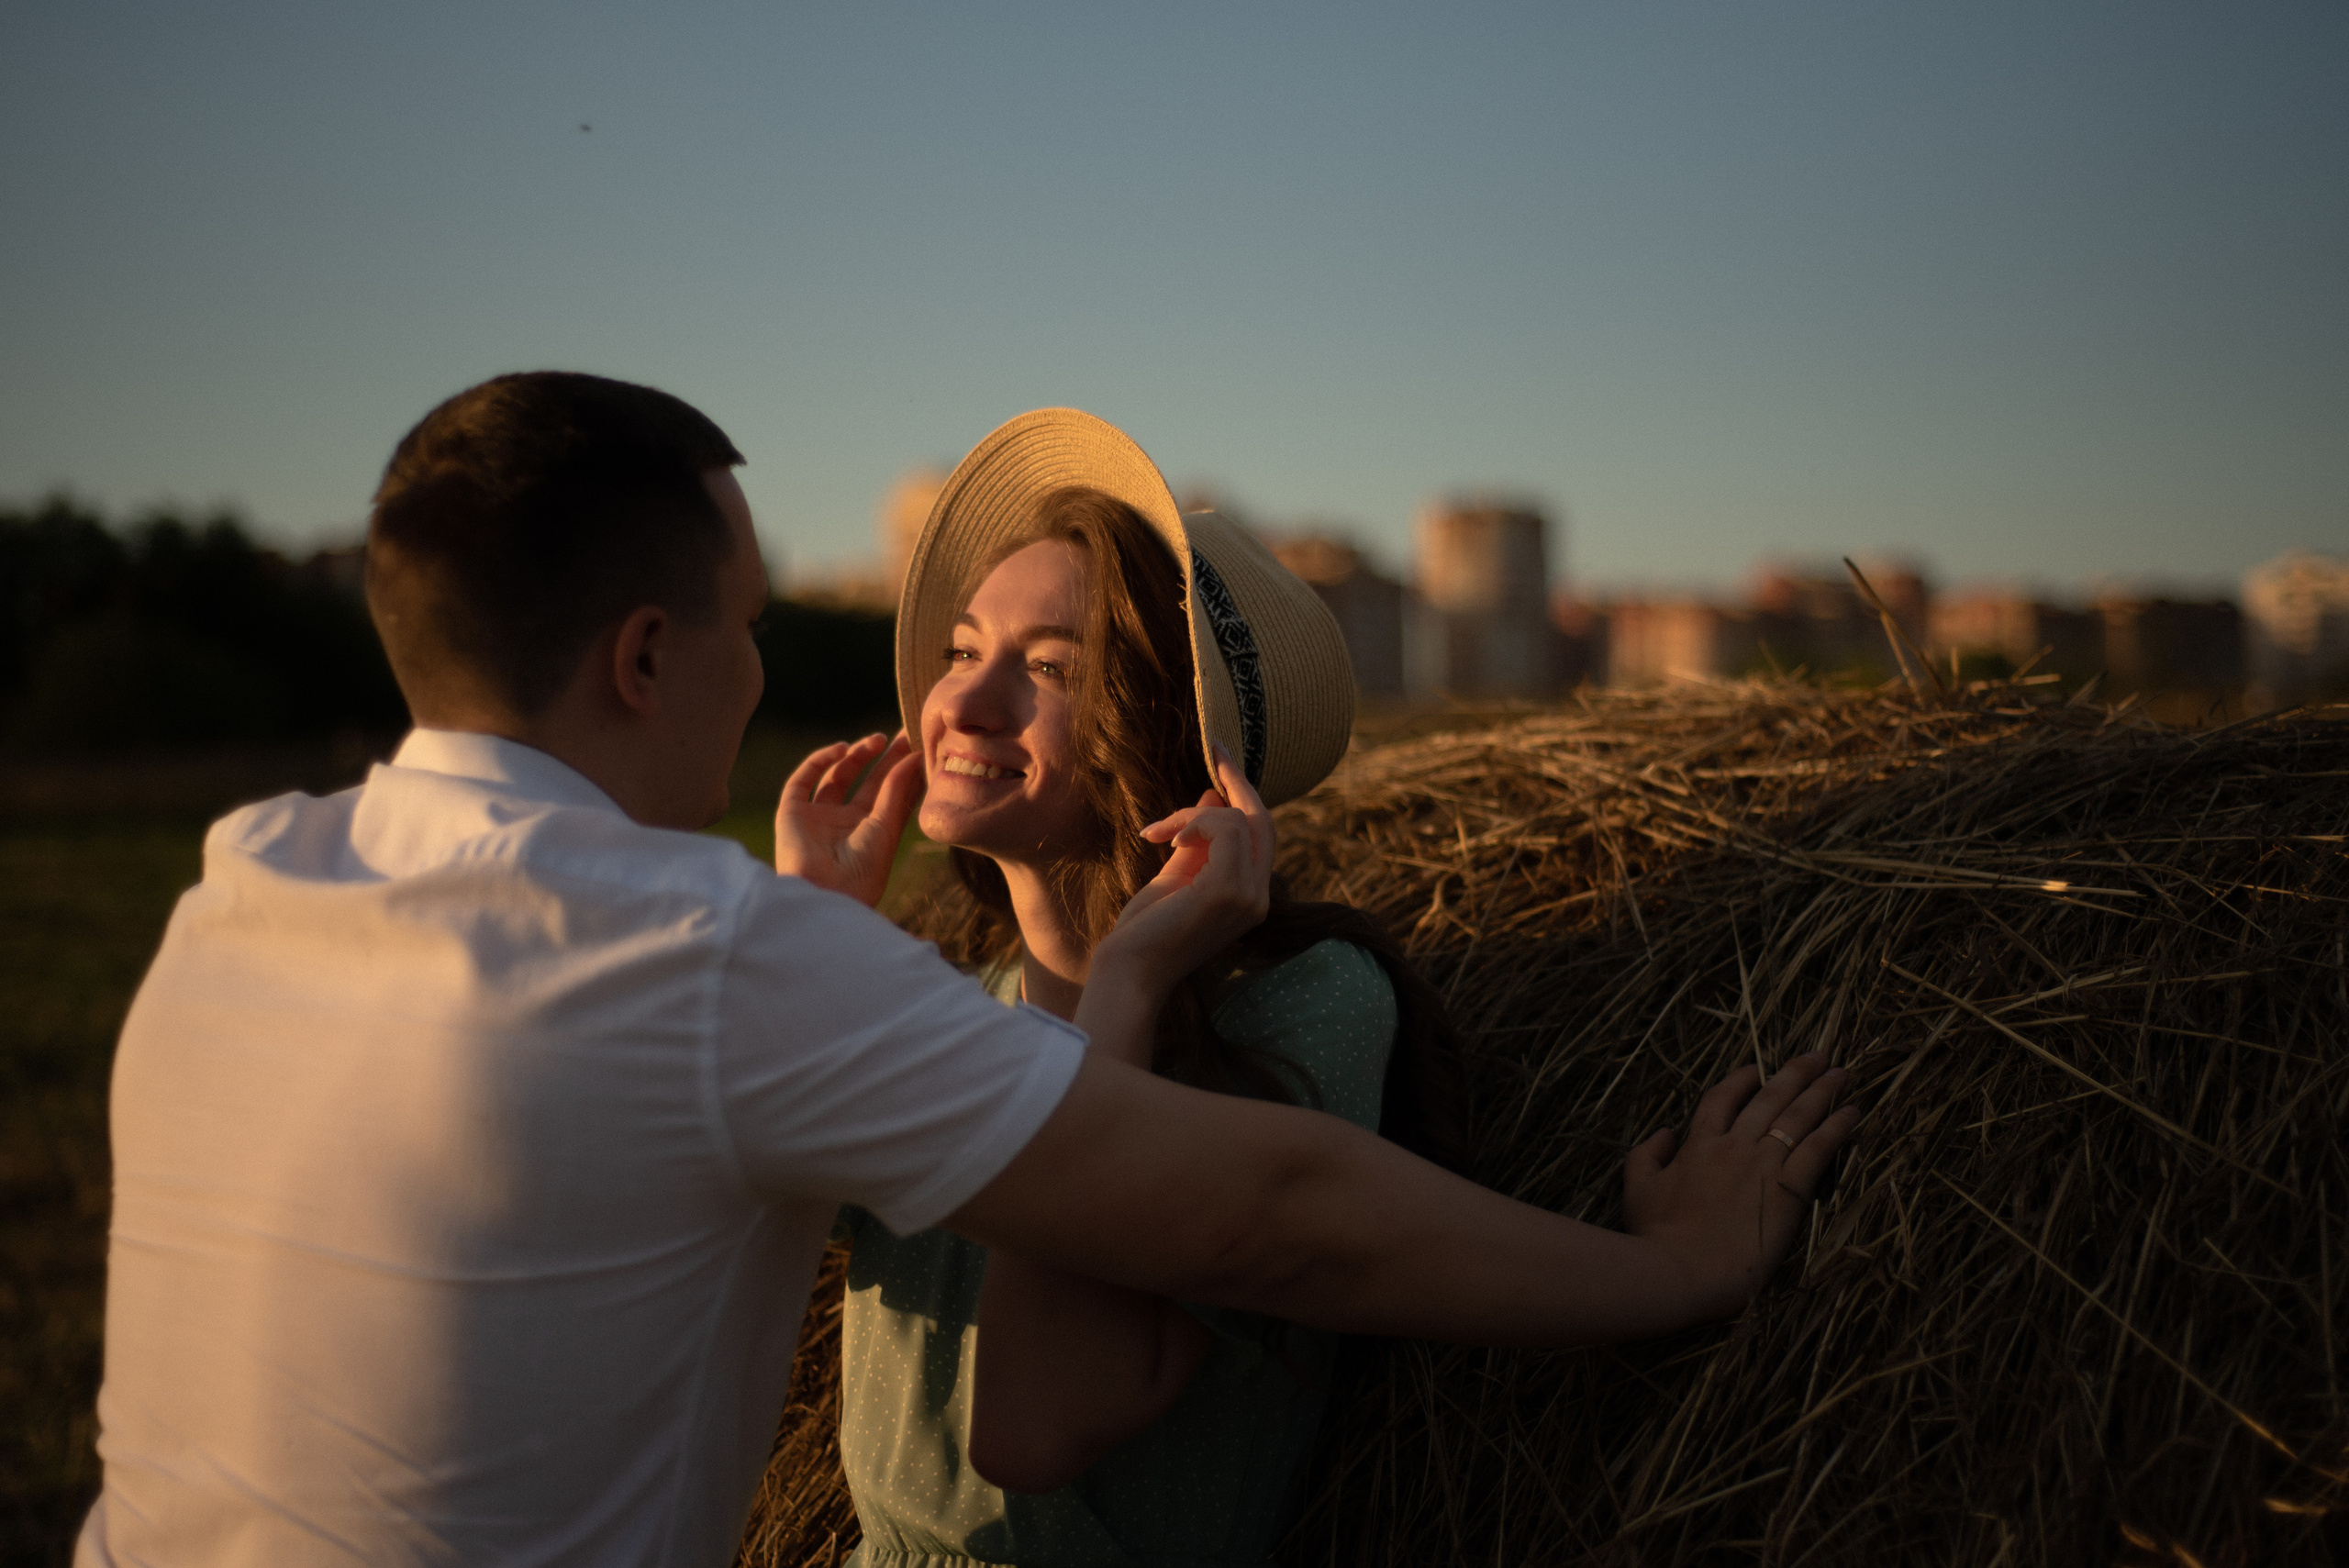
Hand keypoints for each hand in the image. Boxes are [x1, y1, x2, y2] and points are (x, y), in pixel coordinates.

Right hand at [773, 731, 924, 907]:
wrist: (826, 893)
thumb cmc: (864, 869)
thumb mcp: (887, 826)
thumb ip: (897, 789)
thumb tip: (912, 756)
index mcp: (870, 833)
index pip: (888, 794)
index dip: (901, 770)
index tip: (916, 745)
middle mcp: (843, 824)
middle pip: (864, 782)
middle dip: (882, 758)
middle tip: (901, 734)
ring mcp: (817, 818)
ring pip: (835, 777)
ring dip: (855, 756)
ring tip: (877, 740)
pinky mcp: (792, 814)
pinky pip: (802, 780)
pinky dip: (819, 761)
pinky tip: (842, 748)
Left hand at [1092, 743, 1273, 998]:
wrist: (1129, 971)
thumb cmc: (1146, 929)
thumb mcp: (1177, 874)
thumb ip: (1199, 839)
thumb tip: (1212, 794)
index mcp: (1251, 895)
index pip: (1261, 832)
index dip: (1245, 792)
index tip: (1223, 757)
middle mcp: (1259, 897)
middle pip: (1262, 820)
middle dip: (1237, 780)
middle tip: (1215, 749)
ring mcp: (1249, 897)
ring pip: (1237, 820)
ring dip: (1192, 815)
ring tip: (1159, 833)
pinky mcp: (1228, 892)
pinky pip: (1225, 830)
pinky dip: (1195, 822)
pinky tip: (1166, 838)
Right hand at [1621, 1053, 1859, 1319]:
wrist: (1682, 1269)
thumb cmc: (1656, 1235)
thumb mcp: (1637, 1188)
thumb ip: (1647, 1154)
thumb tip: (1664, 1133)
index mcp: (1697, 1145)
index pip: (1722, 1099)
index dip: (1740, 1081)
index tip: (1755, 1069)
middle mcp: (1733, 1146)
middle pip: (1768, 1099)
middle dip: (1794, 1074)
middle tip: (1817, 1056)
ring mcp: (1762, 1166)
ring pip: (1797, 1117)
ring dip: (1821, 1092)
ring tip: (1840, 1074)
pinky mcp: (1787, 1191)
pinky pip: (1817, 1150)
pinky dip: (1837, 1128)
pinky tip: (1851, 1112)